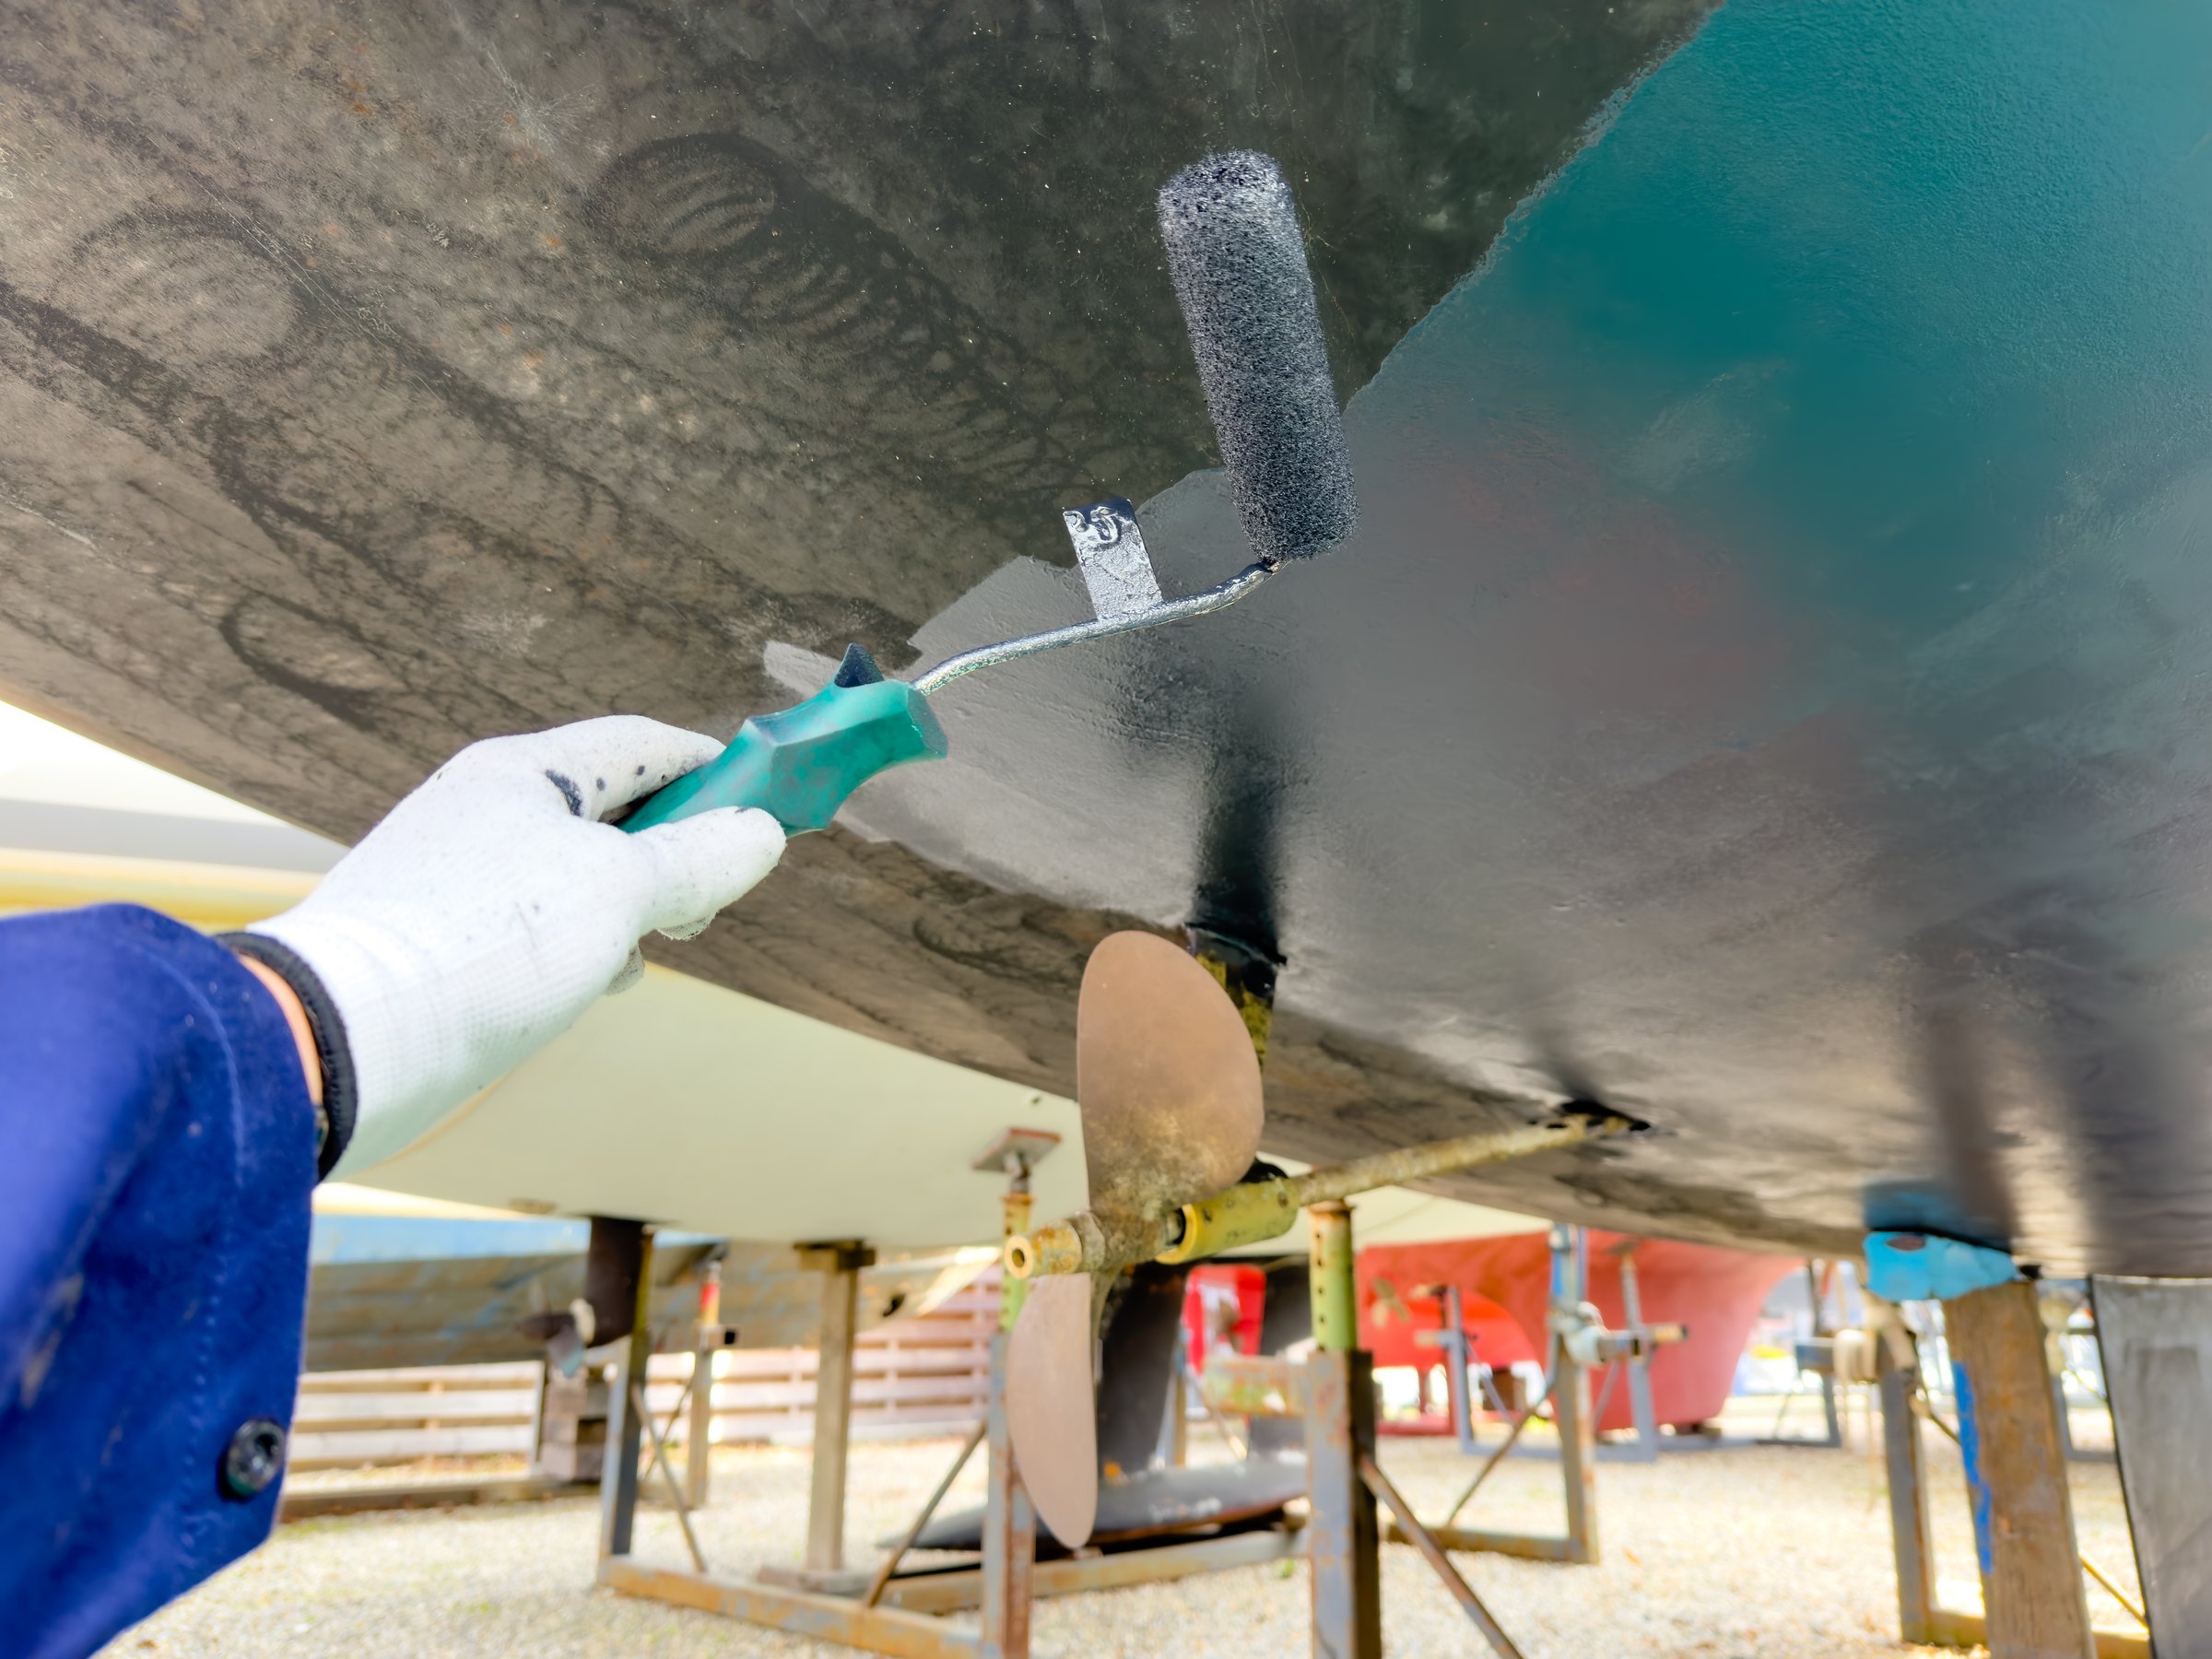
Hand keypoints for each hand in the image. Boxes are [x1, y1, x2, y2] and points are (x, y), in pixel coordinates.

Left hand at [235, 717, 783, 1177]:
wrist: (346, 1039)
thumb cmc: (484, 944)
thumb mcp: (618, 894)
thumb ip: (696, 861)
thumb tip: (761, 833)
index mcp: (524, 772)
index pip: (641, 742)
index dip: (712, 768)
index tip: (765, 805)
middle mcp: (485, 809)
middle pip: (610, 809)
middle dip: (672, 854)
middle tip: (700, 907)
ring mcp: (458, 874)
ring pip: (575, 873)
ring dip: (626, 910)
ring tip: (641, 954)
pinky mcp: (439, 937)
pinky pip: (533, 924)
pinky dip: (576, 947)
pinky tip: (585, 988)